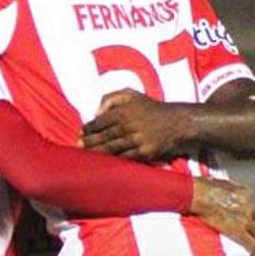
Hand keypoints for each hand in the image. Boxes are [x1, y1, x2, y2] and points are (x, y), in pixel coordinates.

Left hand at [81, 88, 195, 160]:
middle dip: (88, 142)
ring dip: (97, 152)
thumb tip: (96, 112)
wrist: (176, 122)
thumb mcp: (130, 94)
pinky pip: (125, 157)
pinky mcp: (144, 152)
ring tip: (86, 155)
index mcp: (123, 111)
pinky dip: (113, 160)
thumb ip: (110, 98)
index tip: (81, 132)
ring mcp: (136, 140)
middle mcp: (128, 126)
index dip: (88, 128)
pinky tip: (105, 161)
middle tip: (78, 145)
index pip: (99, 122)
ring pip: (111, 148)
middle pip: (103, 136)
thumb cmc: (150, 107)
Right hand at [190, 177, 254, 255]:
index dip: (249, 215)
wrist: (197, 195)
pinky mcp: (238, 230)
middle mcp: (248, 205)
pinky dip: (254, 251)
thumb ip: (227, 187)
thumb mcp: (219, 181)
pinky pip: (251, 244)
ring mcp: (245, 219)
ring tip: (254, 249)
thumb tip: (223, 188)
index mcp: (245, 193)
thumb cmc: (202, 186)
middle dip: (254, 229)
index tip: (246, 219)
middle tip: (251, 236)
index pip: (251, 206)